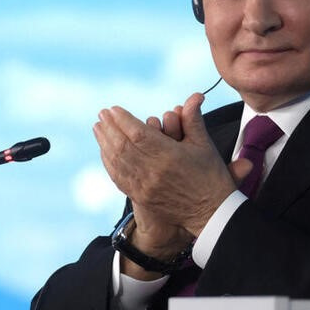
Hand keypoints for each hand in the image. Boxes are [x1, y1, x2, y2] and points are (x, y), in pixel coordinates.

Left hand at [94, 93, 237, 237]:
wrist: (212, 214)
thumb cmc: (210, 177)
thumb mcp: (204, 145)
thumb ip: (193, 119)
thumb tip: (194, 96)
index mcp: (169, 156)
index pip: (138, 134)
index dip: (123, 120)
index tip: (113, 109)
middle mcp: (153, 172)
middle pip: (122, 146)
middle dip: (110, 128)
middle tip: (102, 114)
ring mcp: (144, 187)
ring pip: (117, 161)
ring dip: (104, 143)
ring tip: (98, 128)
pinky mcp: (141, 197)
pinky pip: (118, 177)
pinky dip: (109, 162)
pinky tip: (105, 152)